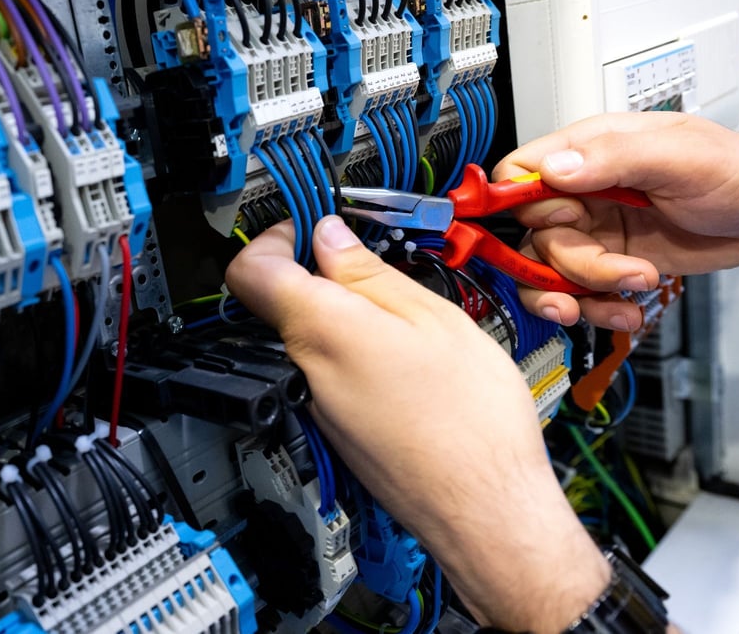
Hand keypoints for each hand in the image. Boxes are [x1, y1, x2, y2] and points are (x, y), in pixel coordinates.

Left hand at [226, 216, 609, 632]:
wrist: (487, 514)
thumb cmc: (473, 423)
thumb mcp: (433, 319)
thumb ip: (370, 274)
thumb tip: (329, 239)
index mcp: (322, 331)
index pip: (251, 269)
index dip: (273, 236)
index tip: (309, 224)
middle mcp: (305, 371)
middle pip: (279, 302)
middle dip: (317, 271)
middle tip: (370, 261)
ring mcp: (315, 406)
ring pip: (307, 336)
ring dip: (341, 311)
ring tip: (401, 312)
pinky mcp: (334, 429)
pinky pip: (326, 371)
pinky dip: (352, 349)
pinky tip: (402, 356)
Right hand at [494, 112, 738, 329]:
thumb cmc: (736, 172)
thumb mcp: (679, 155)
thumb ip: (615, 156)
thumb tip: (554, 167)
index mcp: (589, 151)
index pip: (520, 171)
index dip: (520, 201)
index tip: (547, 225)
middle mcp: (582, 193)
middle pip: (535, 235)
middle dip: (569, 264)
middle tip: (614, 269)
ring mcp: (592, 231)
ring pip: (548, 272)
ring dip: (582, 293)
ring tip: (627, 292)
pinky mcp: (606, 264)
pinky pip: (575, 294)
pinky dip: (596, 309)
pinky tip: (626, 309)